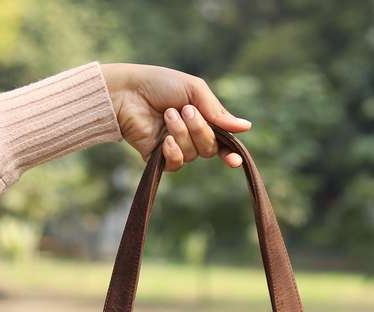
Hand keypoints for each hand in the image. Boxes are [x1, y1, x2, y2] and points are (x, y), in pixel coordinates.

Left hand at [100, 63, 250, 171]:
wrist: (128, 92)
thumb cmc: (160, 85)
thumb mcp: (193, 90)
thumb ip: (217, 111)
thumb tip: (245, 127)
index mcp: (202, 119)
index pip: (222, 141)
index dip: (230, 152)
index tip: (235, 160)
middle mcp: (191, 136)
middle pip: (209, 148)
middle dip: (200, 129)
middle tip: (185, 110)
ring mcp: (175, 148)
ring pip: (192, 154)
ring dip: (181, 133)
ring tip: (167, 114)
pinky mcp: (158, 158)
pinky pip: (176, 164)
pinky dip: (173, 152)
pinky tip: (164, 140)